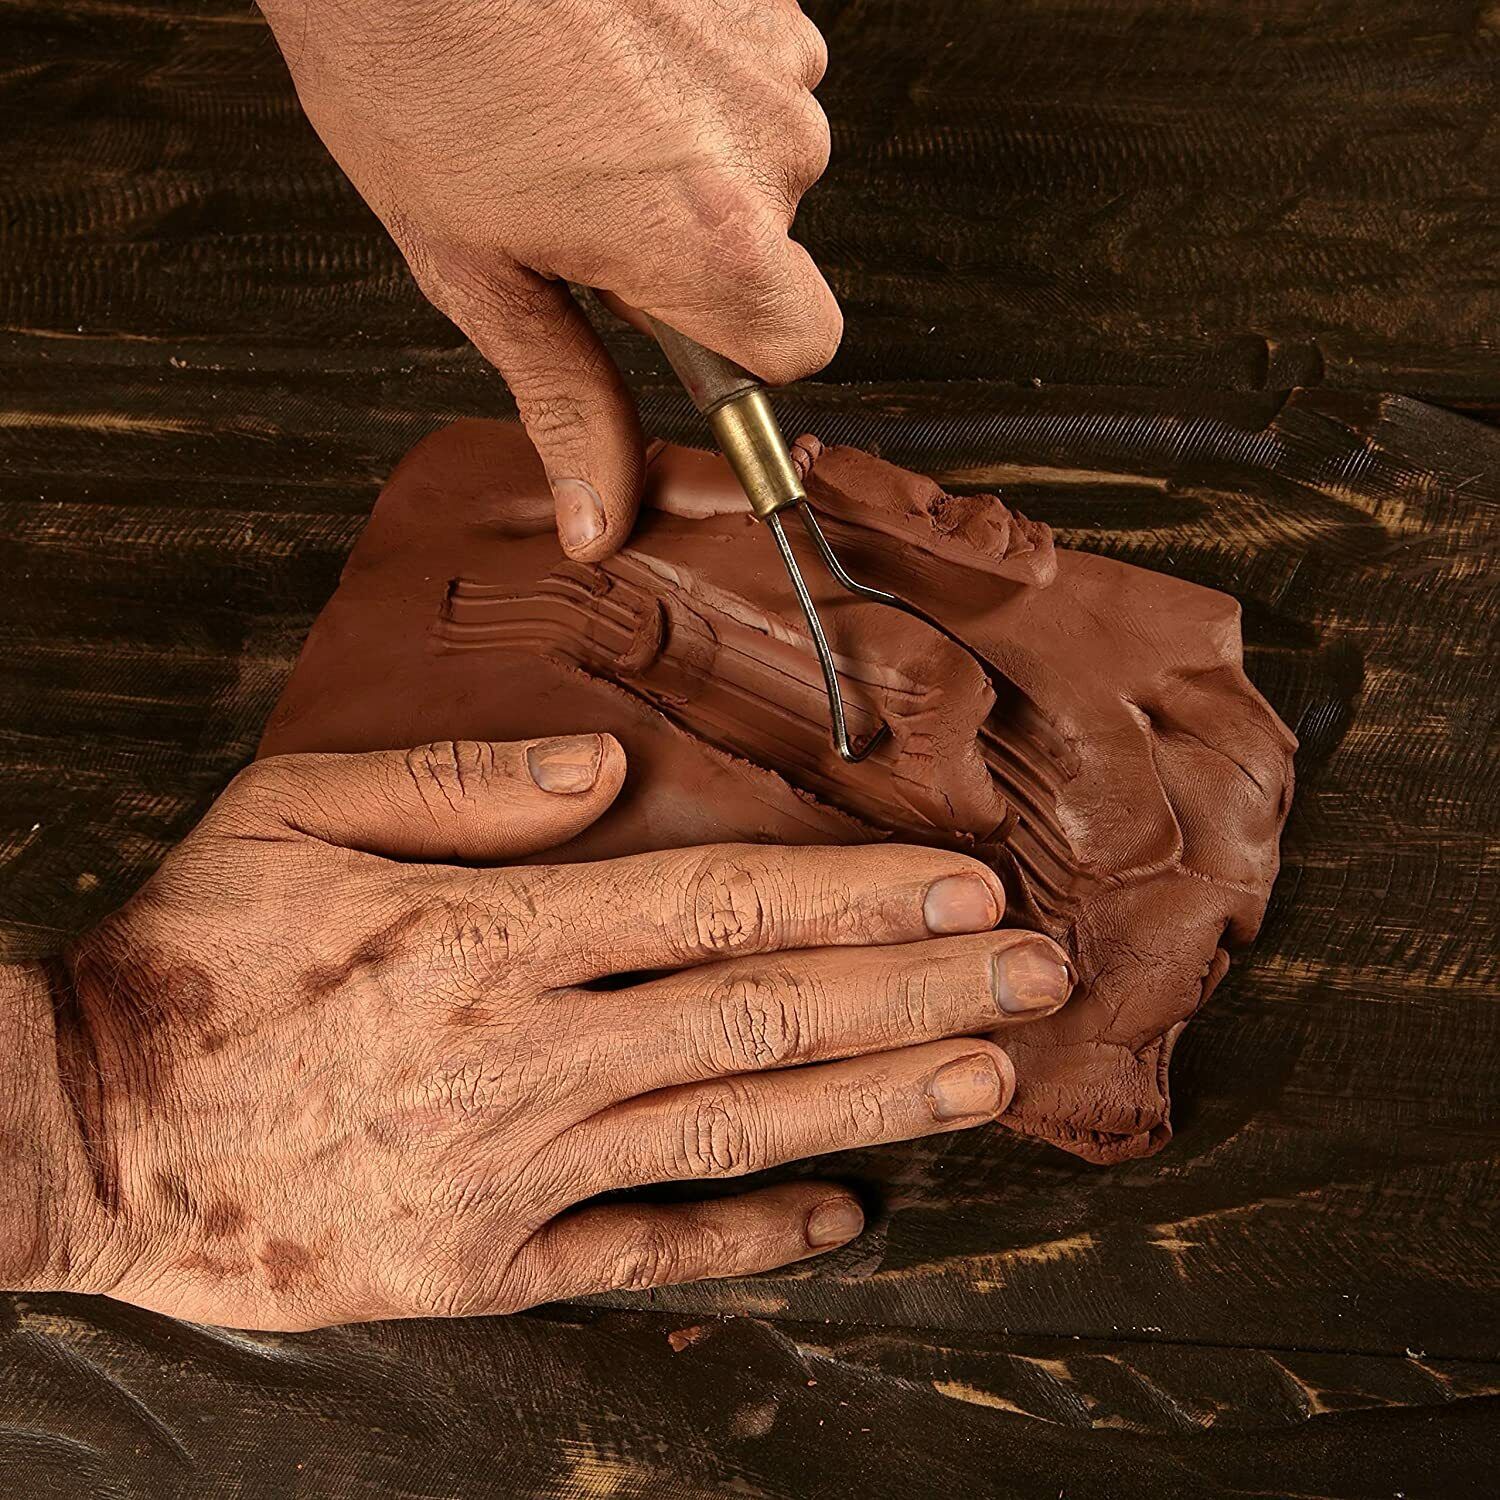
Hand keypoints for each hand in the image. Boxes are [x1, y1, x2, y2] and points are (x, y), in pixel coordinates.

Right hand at [12, 735, 1072, 1329]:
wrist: (83, 1131)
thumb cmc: (188, 959)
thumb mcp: (288, 817)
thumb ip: (451, 784)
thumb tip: (597, 775)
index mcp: (485, 940)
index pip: (715, 906)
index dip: (855, 895)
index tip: (962, 885)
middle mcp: (524, 1059)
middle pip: (762, 1019)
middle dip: (915, 990)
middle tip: (1036, 973)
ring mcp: (512, 1174)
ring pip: (733, 1134)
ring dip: (877, 1102)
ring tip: (991, 1076)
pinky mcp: (483, 1267)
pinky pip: (642, 1252)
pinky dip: (752, 1236)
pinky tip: (846, 1218)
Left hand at [258, 0, 840, 559]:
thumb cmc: (407, 69)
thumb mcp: (477, 273)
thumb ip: (567, 402)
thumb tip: (601, 517)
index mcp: (709, 239)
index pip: (801, 346)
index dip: (738, 350)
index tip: (674, 329)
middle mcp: (770, 143)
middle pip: (773, 247)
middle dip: (692, 239)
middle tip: (579, 197)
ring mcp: (773, 49)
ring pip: (761, 153)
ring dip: (689, 150)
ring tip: (580, 108)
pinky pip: (752, 67)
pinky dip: (691, 71)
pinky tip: (608, 50)